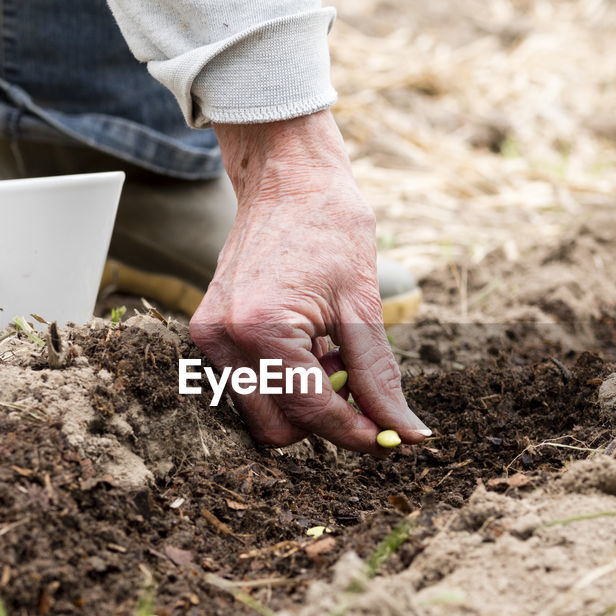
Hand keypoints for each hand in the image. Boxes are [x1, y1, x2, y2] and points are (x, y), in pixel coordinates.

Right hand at [190, 110, 430, 452]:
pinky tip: (313, 347)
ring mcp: (210, 337)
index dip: (358, 433)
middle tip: (362, 391)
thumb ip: (379, 376)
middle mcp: (224, 339)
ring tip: (334, 355)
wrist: (287, 177)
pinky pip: (251, 385)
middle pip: (278, 429)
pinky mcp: (209, 332)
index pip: (312, 412)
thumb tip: (406, 432)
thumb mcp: (364, 304)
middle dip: (326, 422)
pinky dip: (287, 381)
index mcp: (263, 329)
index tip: (392, 438)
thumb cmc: (329, 225)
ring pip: (262, 414)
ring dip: (305, 403)